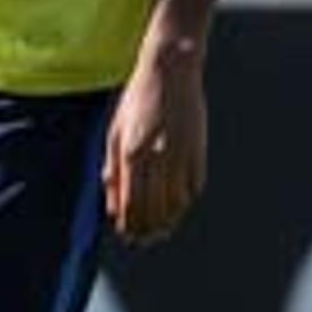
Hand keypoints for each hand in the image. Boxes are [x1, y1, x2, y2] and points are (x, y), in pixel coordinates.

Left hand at [105, 47, 208, 243]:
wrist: (171, 71)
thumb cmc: (137, 101)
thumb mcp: (114, 131)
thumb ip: (112, 168)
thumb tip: (111, 203)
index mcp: (131, 153)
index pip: (130, 201)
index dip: (128, 223)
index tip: (126, 235)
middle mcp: (158, 157)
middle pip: (154, 207)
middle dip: (146, 228)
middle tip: (143, 240)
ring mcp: (182, 155)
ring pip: (176, 201)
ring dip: (168, 220)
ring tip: (160, 231)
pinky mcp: (200, 150)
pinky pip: (194, 185)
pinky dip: (186, 201)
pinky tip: (178, 208)